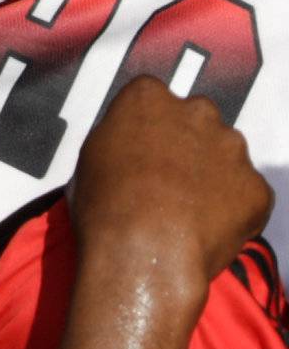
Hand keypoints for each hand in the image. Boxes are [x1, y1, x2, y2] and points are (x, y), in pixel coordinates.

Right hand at [72, 76, 271, 297]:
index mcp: (148, 97)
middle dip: (187, 144)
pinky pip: (248, 194)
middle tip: (167, 179)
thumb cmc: (108, 207)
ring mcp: (230, 148)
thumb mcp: (92, 156)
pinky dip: (234, 208)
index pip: (152, 98)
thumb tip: (129, 149)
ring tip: (188, 209)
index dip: (148, 126)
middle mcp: (195, 111)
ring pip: (226, 155)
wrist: (144, 251)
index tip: (144, 148)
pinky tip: (207, 227)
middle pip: (197, 120)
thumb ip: (120, 138)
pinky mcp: (256, 186)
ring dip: (213, 174)